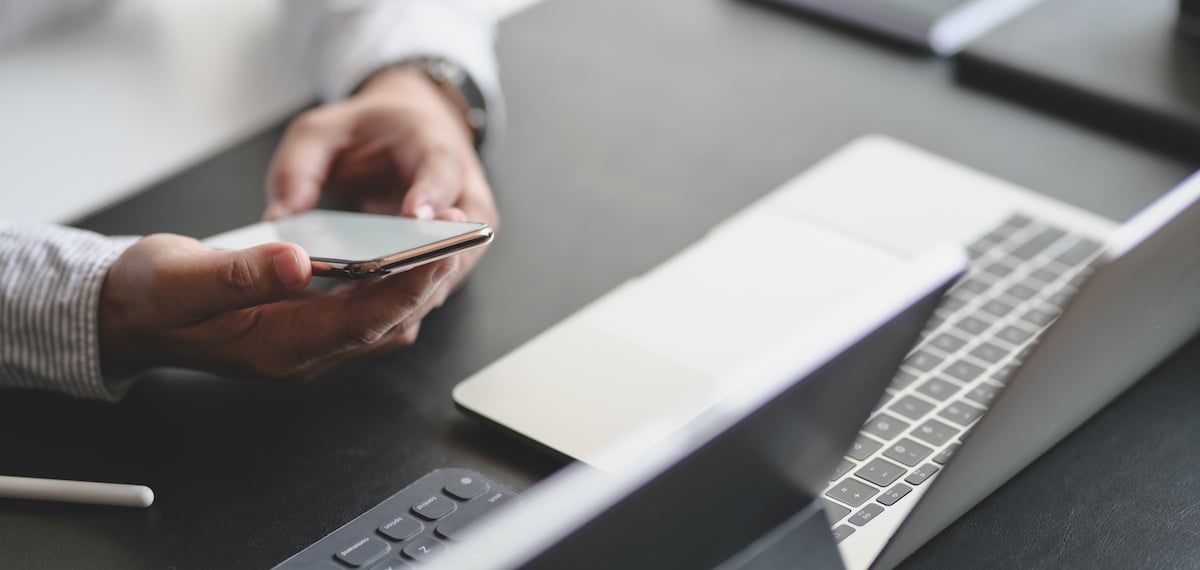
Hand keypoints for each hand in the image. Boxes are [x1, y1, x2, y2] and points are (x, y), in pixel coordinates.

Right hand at [98, 234, 457, 380]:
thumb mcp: (182, 276)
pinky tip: (396, 254)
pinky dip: (387, 287)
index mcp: (277, 348)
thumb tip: (296, 260)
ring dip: (411, 288)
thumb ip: (238, 272)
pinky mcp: (306, 329)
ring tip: (438, 241)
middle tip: (456, 238)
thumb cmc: (151, 295)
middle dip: (423, 286)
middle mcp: (302, 355)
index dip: (405, 290)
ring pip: (380, 323)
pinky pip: (363, 314)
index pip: (361, 323)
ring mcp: (306, 346)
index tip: (439, 254)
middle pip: (384, 325)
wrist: (128, 314)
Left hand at [266, 67, 497, 298]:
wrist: (408, 135)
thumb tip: (281, 219)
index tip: (415, 216)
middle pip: (459, 237)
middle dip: (422, 267)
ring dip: (408, 297)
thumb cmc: (371, 131)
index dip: (430, 194)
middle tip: (380, 287)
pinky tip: (356, 317)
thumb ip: (298, 167)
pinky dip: (398, 305)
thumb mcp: (322, 130)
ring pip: (448, 274)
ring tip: (358, 311)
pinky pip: (431, 290)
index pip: (441, 170)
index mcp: (434, 145)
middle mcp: (463, 194)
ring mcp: (463, 234)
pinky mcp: (451, 262)